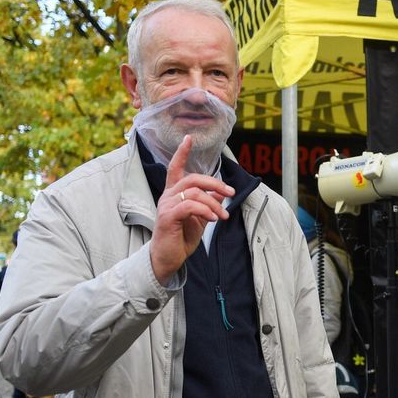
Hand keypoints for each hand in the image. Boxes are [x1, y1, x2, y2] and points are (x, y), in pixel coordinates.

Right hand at [149, 136, 234, 284]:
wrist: (167, 259)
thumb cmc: (181, 238)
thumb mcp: (200, 219)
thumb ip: (208, 205)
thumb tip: (221, 194)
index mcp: (174, 194)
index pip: (175, 168)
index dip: (181, 153)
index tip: (188, 138)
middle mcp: (168, 196)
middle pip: (192, 178)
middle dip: (215, 183)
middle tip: (230, 193)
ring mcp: (166, 205)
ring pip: (194, 193)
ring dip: (214, 203)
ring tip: (223, 217)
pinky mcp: (167, 217)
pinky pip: (190, 206)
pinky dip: (205, 210)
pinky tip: (214, 219)